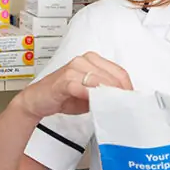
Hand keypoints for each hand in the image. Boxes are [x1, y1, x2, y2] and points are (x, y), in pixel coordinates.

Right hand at [13, 52, 131, 120]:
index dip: (128, 88)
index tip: (132, 102)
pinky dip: (93, 97)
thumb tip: (123, 101)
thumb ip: (104, 93)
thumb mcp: (89, 94)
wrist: (37, 100)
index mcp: (92, 60)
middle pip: (113, 77)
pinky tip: (97, 106)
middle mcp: (84, 61)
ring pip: (100, 81)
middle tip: (127, 109)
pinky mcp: (65, 80)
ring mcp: (74, 69)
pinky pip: (83, 88)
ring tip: (115, 109)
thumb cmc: (63, 96)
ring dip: (110, 97)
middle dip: (122, 94)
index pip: (119, 72)